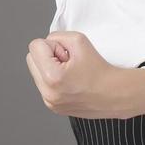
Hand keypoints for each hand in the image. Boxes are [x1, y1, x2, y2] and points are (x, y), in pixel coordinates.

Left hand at [24, 31, 143, 119]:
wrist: (114, 94)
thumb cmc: (100, 69)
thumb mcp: (78, 40)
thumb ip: (57, 36)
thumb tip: (46, 43)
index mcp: (52, 77)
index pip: (35, 46)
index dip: (53, 45)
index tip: (67, 54)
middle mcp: (48, 93)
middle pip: (31, 59)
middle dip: (47, 56)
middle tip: (68, 61)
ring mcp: (50, 103)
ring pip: (36, 72)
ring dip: (49, 68)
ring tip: (69, 72)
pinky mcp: (53, 107)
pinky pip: (43, 85)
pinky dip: (53, 80)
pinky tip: (70, 81)